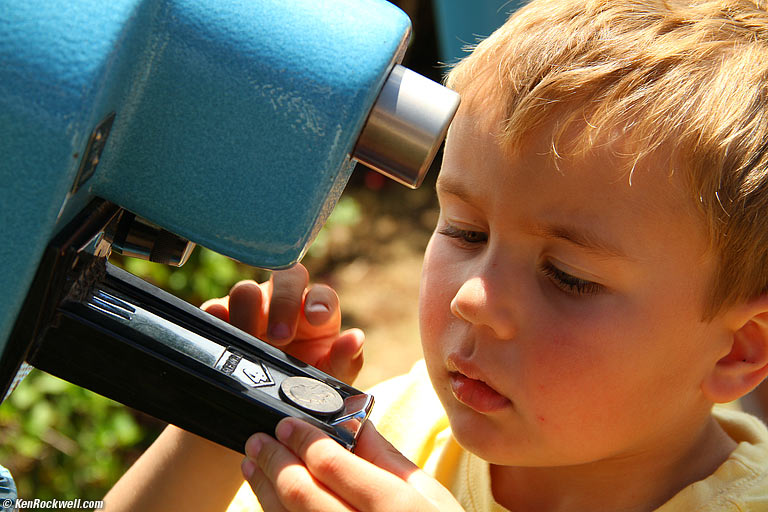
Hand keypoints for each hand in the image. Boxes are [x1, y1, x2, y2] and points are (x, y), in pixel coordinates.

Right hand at [201, 263, 363, 384]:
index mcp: (316, 313)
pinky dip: (216, 315)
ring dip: (248, 311)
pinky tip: (220, 330)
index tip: (318, 319)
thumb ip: (346, 360)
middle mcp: (285, 303)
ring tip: (250, 340)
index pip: (322, 295)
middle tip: (281, 336)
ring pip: (248, 290)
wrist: (265, 410)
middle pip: (285, 278)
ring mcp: (252, 309)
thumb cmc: (303, 385)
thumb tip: (356, 338)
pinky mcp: (222, 319)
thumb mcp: (328, 379)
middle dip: (284, 303)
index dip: (320, 301)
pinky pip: (215, 308)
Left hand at [241, 418, 463, 511]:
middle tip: (259, 440)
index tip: (287, 423)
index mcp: (394, 507)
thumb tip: (356, 421)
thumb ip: (389, 459)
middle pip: (301, 492)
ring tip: (253, 464)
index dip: (303, 438)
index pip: (332, 463)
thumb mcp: (431, 496)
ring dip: (265, 488)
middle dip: (274, 460)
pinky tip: (270, 501)